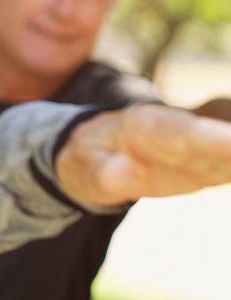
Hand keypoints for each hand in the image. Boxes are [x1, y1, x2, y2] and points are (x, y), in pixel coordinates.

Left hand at [57, 104, 230, 207]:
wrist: (95, 148)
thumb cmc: (87, 159)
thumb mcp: (84, 171)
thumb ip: (105, 173)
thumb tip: (125, 173)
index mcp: (146, 126)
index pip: (183, 132)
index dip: (212, 138)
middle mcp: (183, 126)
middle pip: (225, 126)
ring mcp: (205, 139)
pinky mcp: (219, 156)